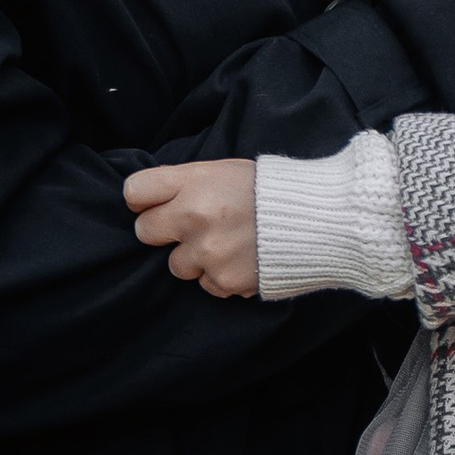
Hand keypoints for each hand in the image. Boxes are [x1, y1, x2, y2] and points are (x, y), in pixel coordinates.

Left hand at [125, 156, 260, 297]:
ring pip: (175, 265)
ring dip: (195, 257)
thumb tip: (156, 196)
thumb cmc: (270, 190)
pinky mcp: (223, 280)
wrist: (319, 219)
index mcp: (194, 182)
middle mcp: (193, 217)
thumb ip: (188, 182)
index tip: (155, 203)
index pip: (135, 192)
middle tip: (190, 226)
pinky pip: (206, 284)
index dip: (144, 199)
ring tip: (227, 243)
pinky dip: (220, 275)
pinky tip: (242, 259)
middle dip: (163, 230)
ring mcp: (207, 252)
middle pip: (144, 231)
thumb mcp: (225, 170)